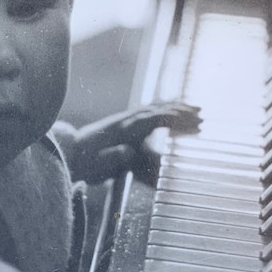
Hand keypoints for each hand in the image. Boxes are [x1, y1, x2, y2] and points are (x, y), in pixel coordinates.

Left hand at [62, 103, 200, 183]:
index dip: (176, 120)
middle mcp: (126, 120)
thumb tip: (127, 152)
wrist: (70, 153)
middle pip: (158, 109)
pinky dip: (165, 107)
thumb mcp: (99, 165)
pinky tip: (173, 107)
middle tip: (202, 116)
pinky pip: (149, 111)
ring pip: (155, 107)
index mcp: (124, 129)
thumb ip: (114, 158)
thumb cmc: (86, 162)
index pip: (155, 119)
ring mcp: (126, 118)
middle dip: (181, 111)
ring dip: (176, 107)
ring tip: (195, 108)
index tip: (194, 124)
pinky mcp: (125, 122)